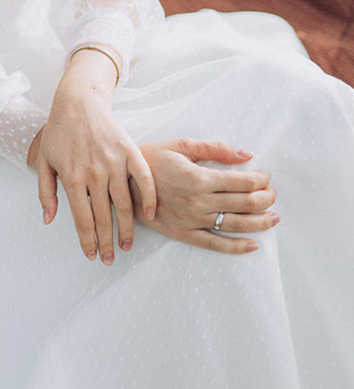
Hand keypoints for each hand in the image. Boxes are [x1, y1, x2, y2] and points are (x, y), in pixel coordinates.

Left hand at [27, 48, 156, 265]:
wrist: (78, 102)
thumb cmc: (58, 132)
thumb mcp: (44, 161)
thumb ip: (46, 192)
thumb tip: (49, 221)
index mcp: (72, 177)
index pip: (81, 218)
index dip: (87, 240)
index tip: (91, 256)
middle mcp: (94, 173)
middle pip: (104, 217)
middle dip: (106, 242)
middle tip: (109, 260)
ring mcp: (114, 162)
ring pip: (124, 204)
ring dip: (127, 228)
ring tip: (126, 246)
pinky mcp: (130, 151)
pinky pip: (144, 180)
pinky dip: (148, 199)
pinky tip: (149, 216)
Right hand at [129, 139, 276, 253]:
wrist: (121, 182)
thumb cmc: (151, 159)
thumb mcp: (181, 146)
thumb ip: (215, 149)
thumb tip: (247, 154)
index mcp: (198, 177)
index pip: (243, 182)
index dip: (261, 180)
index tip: (265, 177)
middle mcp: (198, 201)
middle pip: (246, 204)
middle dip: (266, 199)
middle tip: (271, 194)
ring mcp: (191, 220)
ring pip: (236, 225)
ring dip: (261, 222)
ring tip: (273, 217)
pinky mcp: (182, 233)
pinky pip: (215, 244)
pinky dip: (237, 246)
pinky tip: (253, 244)